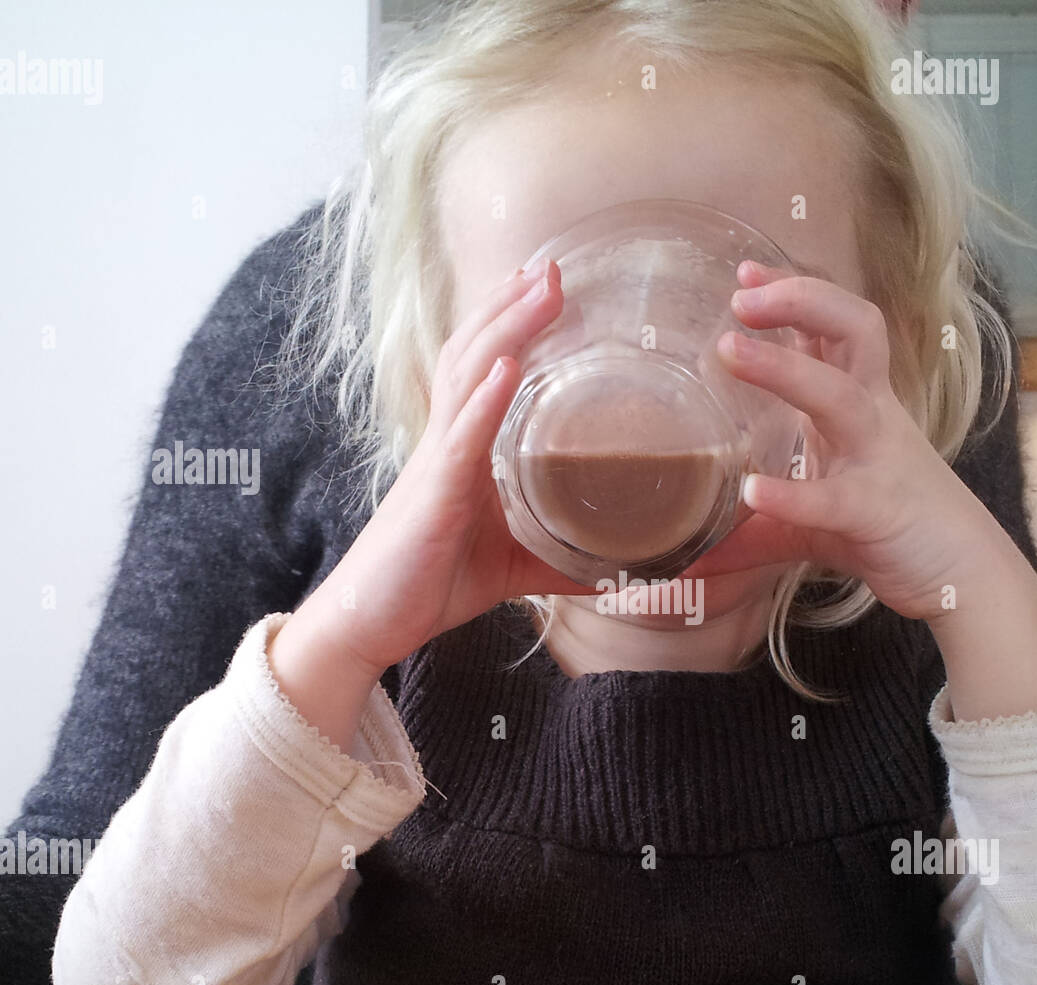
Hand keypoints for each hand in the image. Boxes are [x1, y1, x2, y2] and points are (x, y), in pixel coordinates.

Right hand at [286, 256, 594, 679]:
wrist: (370, 623)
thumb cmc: (431, 584)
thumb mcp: (513, 566)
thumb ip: (563, 560)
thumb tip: (622, 569)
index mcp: (463, 450)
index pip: (484, 367)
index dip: (511, 322)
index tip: (549, 283)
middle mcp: (446, 443)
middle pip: (475, 354)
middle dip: (511, 305)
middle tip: (554, 266)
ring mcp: (436, 464)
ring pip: (468, 379)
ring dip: (506, 330)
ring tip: (542, 291)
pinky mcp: (433, 496)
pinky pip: (460, 439)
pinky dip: (485, 401)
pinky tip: (509, 369)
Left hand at [686, 261, 1036, 719]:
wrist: (967, 577)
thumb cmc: (896, 533)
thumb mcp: (823, 516)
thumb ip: (768, 520)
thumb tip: (703, 547)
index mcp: (863, 406)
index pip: (834, 330)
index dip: (794, 295)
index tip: (745, 275)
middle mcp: (875, 418)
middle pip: (853, 331)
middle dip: (800, 301)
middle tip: (741, 296)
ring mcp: (881, 460)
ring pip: (841, 397)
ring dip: (784, 369)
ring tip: (729, 351)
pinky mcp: (879, 512)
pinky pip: (835, 497)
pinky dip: (794, 495)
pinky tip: (753, 491)